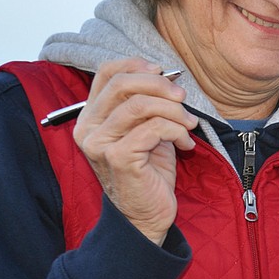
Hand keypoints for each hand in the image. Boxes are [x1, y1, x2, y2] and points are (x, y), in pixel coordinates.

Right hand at [73, 58, 196, 244]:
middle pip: (123, 84)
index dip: (137, 64)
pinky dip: (177, 131)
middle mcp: (88, 128)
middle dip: (160, 84)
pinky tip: (186, 145)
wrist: (146, 214)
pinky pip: (154, 128)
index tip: (163, 70)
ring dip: (174, 110)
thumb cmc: (149, 170)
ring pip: (140, 105)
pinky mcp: (118, 157)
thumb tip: (167, 75)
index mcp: (92, 116)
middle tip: (182, 97)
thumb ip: (148, 103)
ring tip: (189, 124)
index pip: (106, 73)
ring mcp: (100, 143)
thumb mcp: (147, 129)